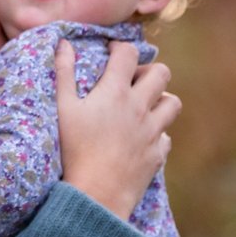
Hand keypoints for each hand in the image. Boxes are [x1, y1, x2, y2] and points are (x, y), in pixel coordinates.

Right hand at [53, 40, 176, 221]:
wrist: (96, 193)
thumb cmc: (72, 149)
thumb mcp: (62, 108)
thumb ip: (63, 72)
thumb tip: (63, 43)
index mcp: (115, 91)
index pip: (128, 53)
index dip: (121, 47)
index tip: (112, 52)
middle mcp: (139, 106)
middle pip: (161, 72)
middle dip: (148, 69)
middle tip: (131, 80)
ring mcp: (152, 131)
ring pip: (173, 102)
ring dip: (160, 99)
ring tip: (143, 106)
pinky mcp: (157, 154)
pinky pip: (166, 136)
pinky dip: (157, 133)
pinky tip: (142, 138)